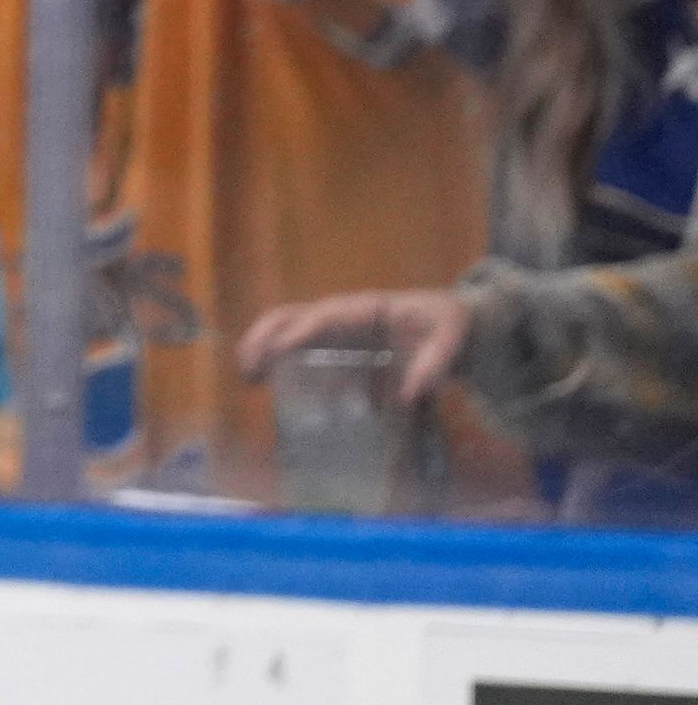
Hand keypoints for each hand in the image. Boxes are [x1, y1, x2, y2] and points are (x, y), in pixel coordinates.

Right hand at [239, 287, 473, 403]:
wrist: (454, 325)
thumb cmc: (450, 326)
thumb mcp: (452, 340)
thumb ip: (434, 364)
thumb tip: (406, 397)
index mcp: (365, 308)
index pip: (324, 316)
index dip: (301, 332)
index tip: (280, 349)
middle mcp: (341, 315)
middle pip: (291, 316)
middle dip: (264, 337)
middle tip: (249, 368)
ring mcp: (337, 330)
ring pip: (287, 330)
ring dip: (263, 348)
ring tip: (249, 378)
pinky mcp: (339, 348)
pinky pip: (303, 352)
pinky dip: (282, 365)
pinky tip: (273, 388)